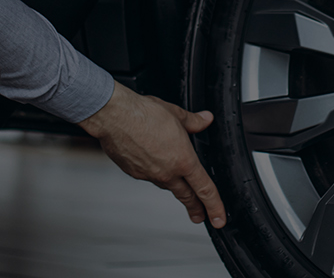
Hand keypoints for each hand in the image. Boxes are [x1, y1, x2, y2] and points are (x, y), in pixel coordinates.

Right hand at [77, 81, 226, 227]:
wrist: (114, 117)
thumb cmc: (143, 114)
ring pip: (167, 185)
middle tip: (200, 216)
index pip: (205, 189)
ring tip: (180, 188)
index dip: (215, 207)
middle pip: (187, 197)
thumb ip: (193, 121)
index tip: (219, 219)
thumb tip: (205, 119)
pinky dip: (155, 173)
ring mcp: (149, 175)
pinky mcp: (134, 173)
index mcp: (183, 160)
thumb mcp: (176, 114)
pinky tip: (154, 165)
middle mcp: (167, 172)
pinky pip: (149, 177)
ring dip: (175, 188)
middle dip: (196, 209)